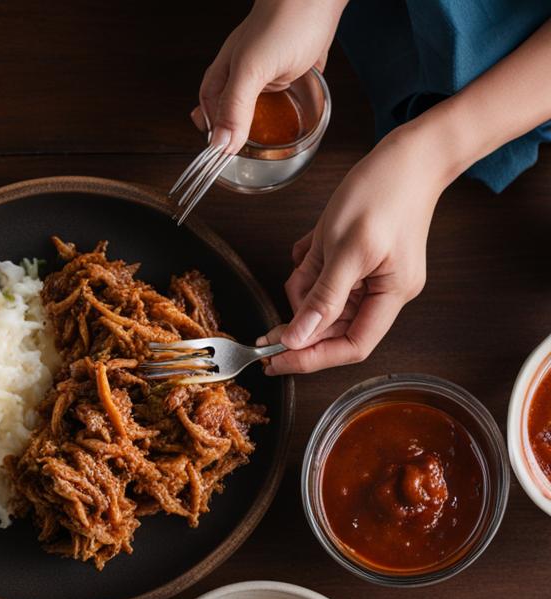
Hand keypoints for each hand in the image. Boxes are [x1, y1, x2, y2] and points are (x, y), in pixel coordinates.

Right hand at [193, 0, 343, 151]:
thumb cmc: (284, 21)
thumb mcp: (251, 69)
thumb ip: (234, 108)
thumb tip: (220, 146)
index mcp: (224, 75)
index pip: (208, 114)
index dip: (213, 137)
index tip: (222, 161)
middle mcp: (243, 77)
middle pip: (231, 115)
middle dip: (235, 136)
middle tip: (243, 159)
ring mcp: (268, 74)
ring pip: (257, 109)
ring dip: (259, 128)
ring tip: (264, 150)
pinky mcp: (293, 71)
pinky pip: (283, 99)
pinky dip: (284, 115)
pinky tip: (290, 125)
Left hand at [262, 123, 443, 374]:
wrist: (412, 151)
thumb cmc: (386, 190)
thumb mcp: (345, 247)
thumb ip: (322, 297)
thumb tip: (298, 339)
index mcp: (390, 295)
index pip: (350, 347)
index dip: (312, 358)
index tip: (276, 360)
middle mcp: (383, 291)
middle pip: (332, 326)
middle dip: (302, 313)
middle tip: (274, 310)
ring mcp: (371, 276)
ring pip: (323, 300)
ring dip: (305, 283)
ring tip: (308, 254)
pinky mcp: (358, 260)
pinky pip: (324, 276)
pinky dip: (311, 265)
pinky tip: (312, 245)